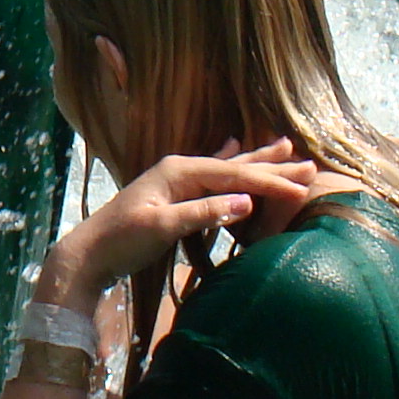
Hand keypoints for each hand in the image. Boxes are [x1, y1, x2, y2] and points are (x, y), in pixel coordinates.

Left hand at [31, 142, 323, 314]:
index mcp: (180, 171)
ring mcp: (177, 180)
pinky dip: (230, 162)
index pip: (234, 175)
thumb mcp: (162, 227)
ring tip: (285, 145)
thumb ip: (203, 212)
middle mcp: (181, 169)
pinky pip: (213, 174)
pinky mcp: (174, 194)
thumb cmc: (121, 241)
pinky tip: (234, 145)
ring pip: (227, 167)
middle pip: (236, 165)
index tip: (302, 189)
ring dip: (257, 159)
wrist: (88, 253)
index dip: (270, 182)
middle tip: (310, 164)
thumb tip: (246, 202)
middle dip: (273, 166)